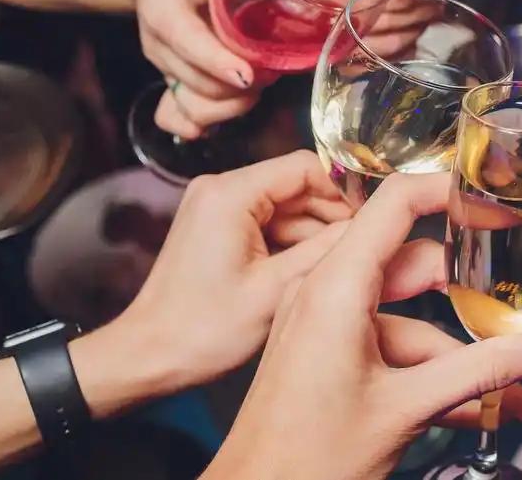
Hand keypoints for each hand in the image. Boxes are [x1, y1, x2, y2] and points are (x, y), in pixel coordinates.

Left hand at [74, 151, 353, 408]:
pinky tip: (312, 269)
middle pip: (296, 184)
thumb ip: (327, 248)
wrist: (149, 355)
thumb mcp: (277, 289)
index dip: (344, 189)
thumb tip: (369, 222)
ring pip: (286, 205)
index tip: (371, 218)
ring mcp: (216, 206)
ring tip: (342, 263)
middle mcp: (220, 188)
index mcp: (230, 194)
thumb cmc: (202, 330)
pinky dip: (292, 241)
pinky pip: (267, 221)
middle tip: (364, 246)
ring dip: (314, 231)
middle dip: (332, 214)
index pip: (305, 166)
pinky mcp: (217, 226)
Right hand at [133, 0, 259, 138]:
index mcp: (164, 12)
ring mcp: (163, 68)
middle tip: (272, 69)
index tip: (249, 75)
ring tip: (259, 81)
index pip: (188, 43)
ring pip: (194, 107)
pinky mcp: (169, 82)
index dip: (219, 62)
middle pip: (198, 84)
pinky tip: (228, 110)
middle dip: (240, 86)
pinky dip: (204, 122)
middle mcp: (158, 47)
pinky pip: (177, 119)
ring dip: (233, 104)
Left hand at [202, 174, 521, 479]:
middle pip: (413, 264)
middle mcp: (325, 292)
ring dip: (461, 350)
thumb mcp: (406, 407)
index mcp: (334, 286)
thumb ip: (484, 372)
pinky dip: (432, 370)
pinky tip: (481, 407)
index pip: (395, 202)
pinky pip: (390, 345)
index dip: (449, 190)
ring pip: (409, 316)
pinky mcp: (327, 353)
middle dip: (473, 293)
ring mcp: (324, 322)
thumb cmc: (301, 458)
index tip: (495, 198)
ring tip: (518, 392)